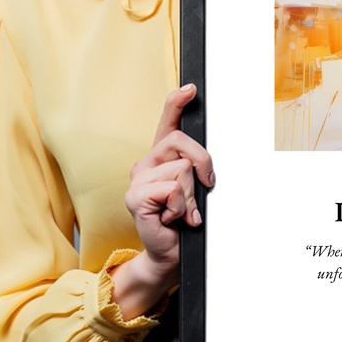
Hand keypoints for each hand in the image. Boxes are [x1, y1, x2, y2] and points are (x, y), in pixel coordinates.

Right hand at [110, 84, 214, 318]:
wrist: (171, 253)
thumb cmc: (184, 220)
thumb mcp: (195, 188)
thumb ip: (196, 169)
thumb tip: (206, 161)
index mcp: (161, 157)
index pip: (168, 122)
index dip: (177, 102)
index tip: (191, 88)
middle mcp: (146, 163)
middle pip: (182, 142)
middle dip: (203, 164)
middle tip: (204, 188)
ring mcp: (138, 179)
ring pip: (182, 169)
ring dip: (191, 195)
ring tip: (182, 211)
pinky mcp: (135, 197)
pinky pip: (172, 189)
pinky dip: (181, 207)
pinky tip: (172, 219)